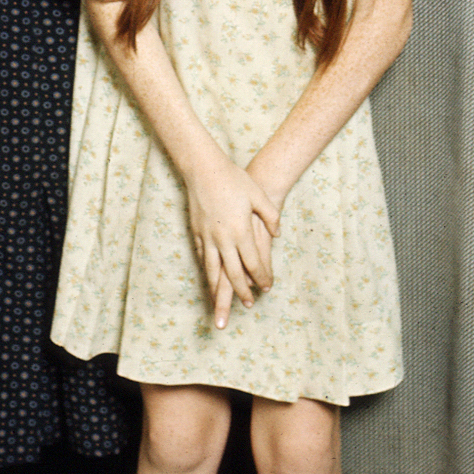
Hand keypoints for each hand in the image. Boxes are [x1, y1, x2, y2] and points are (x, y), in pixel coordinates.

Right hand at [185, 150, 279, 326]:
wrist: (204, 168)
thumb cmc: (234, 179)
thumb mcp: (259, 195)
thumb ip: (271, 216)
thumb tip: (277, 234)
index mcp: (241, 231)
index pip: (253, 263)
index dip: (261, 278)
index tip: (267, 288)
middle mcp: (223, 239)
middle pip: (233, 274)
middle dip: (241, 293)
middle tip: (248, 305)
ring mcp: (207, 236)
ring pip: (213, 271)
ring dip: (219, 290)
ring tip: (221, 306)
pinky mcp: (196, 232)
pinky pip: (202, 258)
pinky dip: (207, 272)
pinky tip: (210, 278)